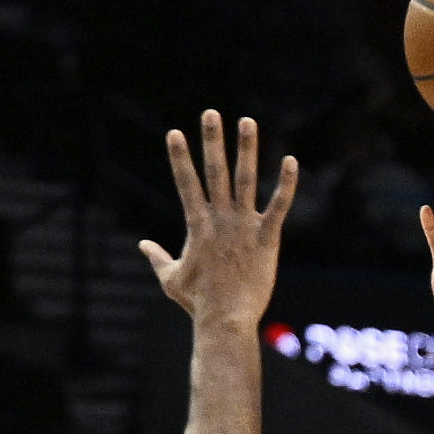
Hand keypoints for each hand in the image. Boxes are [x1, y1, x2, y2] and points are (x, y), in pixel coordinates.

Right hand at [139, 111, 297, 329]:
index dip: (179, 158)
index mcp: (197, 225)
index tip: (174, 132)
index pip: (186, 184)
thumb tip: (142, 247)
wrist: (226, 320)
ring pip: (246, 180)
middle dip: (212, 141)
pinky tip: (291, 160)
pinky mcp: (266, 238)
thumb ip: (157, 258)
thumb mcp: (171, 279)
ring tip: (247, 121)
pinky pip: (279, 206)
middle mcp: (220, 219)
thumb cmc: (198, 303)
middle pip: (215, 172)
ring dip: (246, 149)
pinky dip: (286, 184)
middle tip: (211, 113)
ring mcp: (244, 226)